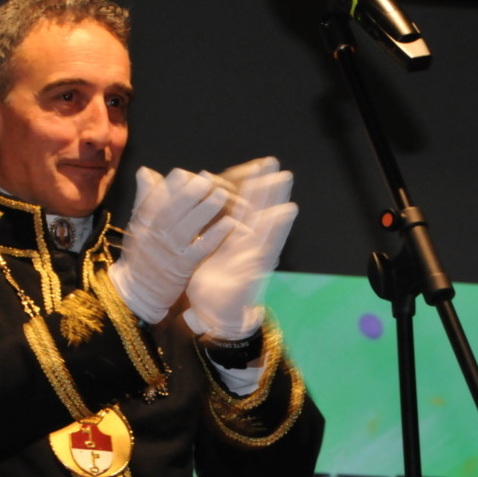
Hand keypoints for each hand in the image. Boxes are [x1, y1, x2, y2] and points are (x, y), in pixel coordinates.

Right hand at [108, 167, 234, 323]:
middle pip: (172, 211)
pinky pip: (200, 250)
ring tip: (222, 194)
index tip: (184, 173)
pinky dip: (214, 236)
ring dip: (205, 210)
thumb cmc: (140, 254)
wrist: (137, 291)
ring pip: (187, 228)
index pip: (155, 198)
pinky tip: (229, 224)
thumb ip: (145, 198)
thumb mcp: (137, 224)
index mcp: (144, 222)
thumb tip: (146, 171)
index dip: (171, 186)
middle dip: (190, 193)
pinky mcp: (182, 267)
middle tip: (208, 179)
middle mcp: (155, 235)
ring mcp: (169, 251)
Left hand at [185, 157, 297, 338]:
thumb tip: (192, 207)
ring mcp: (252, 254)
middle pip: (258, 209)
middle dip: (265, 186)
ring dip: (276, 198)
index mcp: (231, 238)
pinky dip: (277, 227)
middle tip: (273, 161)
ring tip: (284, 178)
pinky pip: (266, 244)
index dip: (246, 187)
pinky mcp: (254, 267)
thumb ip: (201, 230)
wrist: (214, 315)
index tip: (253, 164)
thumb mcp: (200, 252)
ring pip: (267, 222)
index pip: (241, 207)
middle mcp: (246, 243)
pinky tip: (286, 210)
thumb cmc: (209, 283)